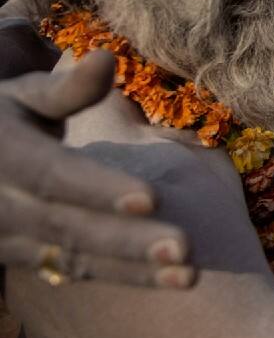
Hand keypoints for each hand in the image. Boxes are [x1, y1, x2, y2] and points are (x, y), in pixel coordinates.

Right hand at [0, 50, 192, 286]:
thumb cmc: (6, 118)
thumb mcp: (23, 97)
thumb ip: (67, 88)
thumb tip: (106, 56)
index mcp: (3, 155)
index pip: (53, 175)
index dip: (99, 188)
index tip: (153, 197)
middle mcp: (1, 204)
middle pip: (69, 226)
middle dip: (128, 240)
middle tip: (184, 248)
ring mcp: (9, 239)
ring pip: (76, 258)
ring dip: (134, 270)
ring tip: (189, 275)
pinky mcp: (24, 259)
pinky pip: (77, 272)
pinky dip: (126, 279)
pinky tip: (172, 280)